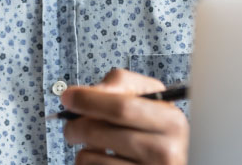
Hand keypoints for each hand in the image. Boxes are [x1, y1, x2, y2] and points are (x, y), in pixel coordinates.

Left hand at [60, 68, 188, 164]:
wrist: (173, 162)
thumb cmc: (157, 129)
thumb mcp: (151, 100)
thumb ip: (122, 84)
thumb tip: (87, 93)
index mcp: (171, 121)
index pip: (121, 107)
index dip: (88, 100)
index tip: (68, 97)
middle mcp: (165, 151)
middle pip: (99, 132)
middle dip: (75, 125)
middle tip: (70, 125)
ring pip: (90, 157)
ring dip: (83, 149)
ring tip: (94, 146)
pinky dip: (89, 164)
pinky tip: (103, 160)